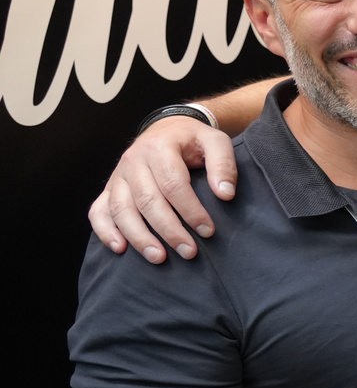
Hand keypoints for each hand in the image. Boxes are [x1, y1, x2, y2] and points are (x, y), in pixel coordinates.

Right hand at [88, 116, 234, 262]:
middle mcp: (133, 161)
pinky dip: (105, 230)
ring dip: (139, 237)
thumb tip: (225, 194)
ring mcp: (118, 176)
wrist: (166, 129)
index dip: (191, 211)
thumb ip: (223, 165)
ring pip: (122, 210)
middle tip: (189, 252)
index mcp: (159, 148)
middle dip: (169, 230)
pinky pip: (99, 210)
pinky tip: (120, 248)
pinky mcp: (110, 188)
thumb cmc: (193, 140)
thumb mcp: (215, 141)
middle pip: (148, 201)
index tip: (208, 231)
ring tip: (159, 258)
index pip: (173, 185)